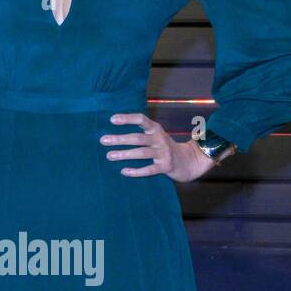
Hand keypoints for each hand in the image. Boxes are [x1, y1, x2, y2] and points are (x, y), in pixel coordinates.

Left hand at [100, 112, 215, 182]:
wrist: (187, 161)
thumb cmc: (164, 148)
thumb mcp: (155, 136)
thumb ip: (141, 133)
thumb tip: (114, 134)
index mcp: (156, 129)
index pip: (141, 119)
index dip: (127, 118)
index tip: (112, 119)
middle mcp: (160, 139)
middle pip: (138, 138)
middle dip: (119, 139)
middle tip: (103, 140)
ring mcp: (163, 153)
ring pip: (141, 153)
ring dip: (124, 154)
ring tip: (109, 155)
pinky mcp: (165, 167)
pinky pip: (149, 169)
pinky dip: (136, 171)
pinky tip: (124, 171)